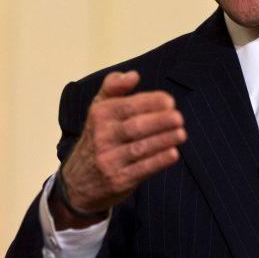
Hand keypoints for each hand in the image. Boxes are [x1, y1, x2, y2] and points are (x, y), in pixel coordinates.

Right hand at [49, 70, 186, 228]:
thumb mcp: (98, 109)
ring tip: (181, 133)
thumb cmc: (96, 137)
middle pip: (136, 126)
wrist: (76, 183)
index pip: (129, 106)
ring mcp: (109, 160)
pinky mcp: (118, 181)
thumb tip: (133, 75)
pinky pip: (142, 169)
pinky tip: (173, 153)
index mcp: (100, 116)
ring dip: (164, 140)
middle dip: (161, 121)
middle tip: (179, 118)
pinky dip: (159, 161)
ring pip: (141, 148)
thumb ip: (114, 87)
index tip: (170, 101)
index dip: (152, 102)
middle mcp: (102, 137)